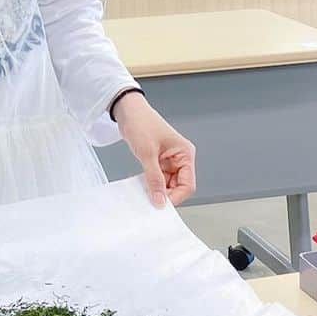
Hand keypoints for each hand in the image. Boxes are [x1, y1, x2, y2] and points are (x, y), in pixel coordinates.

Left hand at [112, 92, 195, 207]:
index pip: (188, 184)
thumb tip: (159, 200)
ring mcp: (169, 160)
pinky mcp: (159, 161)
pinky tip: (143, 186)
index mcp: (185, 153)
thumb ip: (154, 179)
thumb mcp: (147, 153)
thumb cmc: (141, 123)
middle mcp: (180, 158)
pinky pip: (159, 178)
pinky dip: (151, 184)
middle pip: (179, 186)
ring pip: (168, 184)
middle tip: (151, 201)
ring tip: (145, 193)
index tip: (161, 204)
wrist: (128, 111)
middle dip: (166, 194)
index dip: (176, 197)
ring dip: (157, 190)